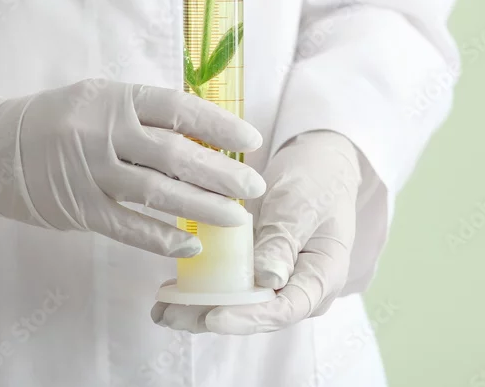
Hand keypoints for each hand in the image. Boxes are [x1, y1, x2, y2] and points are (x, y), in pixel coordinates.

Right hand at [0, 80, 265, 257]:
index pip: (178, 108)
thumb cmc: (58, 119)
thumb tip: (202, 132)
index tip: (251, 141)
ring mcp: (89, 171)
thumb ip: (144, 113)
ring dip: (202, 208)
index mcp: (114, 97)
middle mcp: (103, 131)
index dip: (218, 125)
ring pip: (157, 192)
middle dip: (221, 173)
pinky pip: (127, 225)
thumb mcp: (100, 98)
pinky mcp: (77, 208)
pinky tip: (191, 244)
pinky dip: (161, 237)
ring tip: (236, 219)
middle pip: (174, 153)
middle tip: (254, 188)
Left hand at [151, 130, 360, 333]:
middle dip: (212, 317)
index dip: (249, 318)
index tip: (214, 316)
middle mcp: (298, 288)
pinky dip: (202, 289)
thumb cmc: (317, 181)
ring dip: (200, 308)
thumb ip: (284, 241)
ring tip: (162, 311)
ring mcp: (276, 281)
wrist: (319, 165)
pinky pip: (230, 287)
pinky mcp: (257, 270)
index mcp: (322, 278)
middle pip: (256, 314)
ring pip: (238, 305)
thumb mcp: (301, 205)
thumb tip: (268, 280)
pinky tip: (171, 291)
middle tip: (171, 316)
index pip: (286, 309)